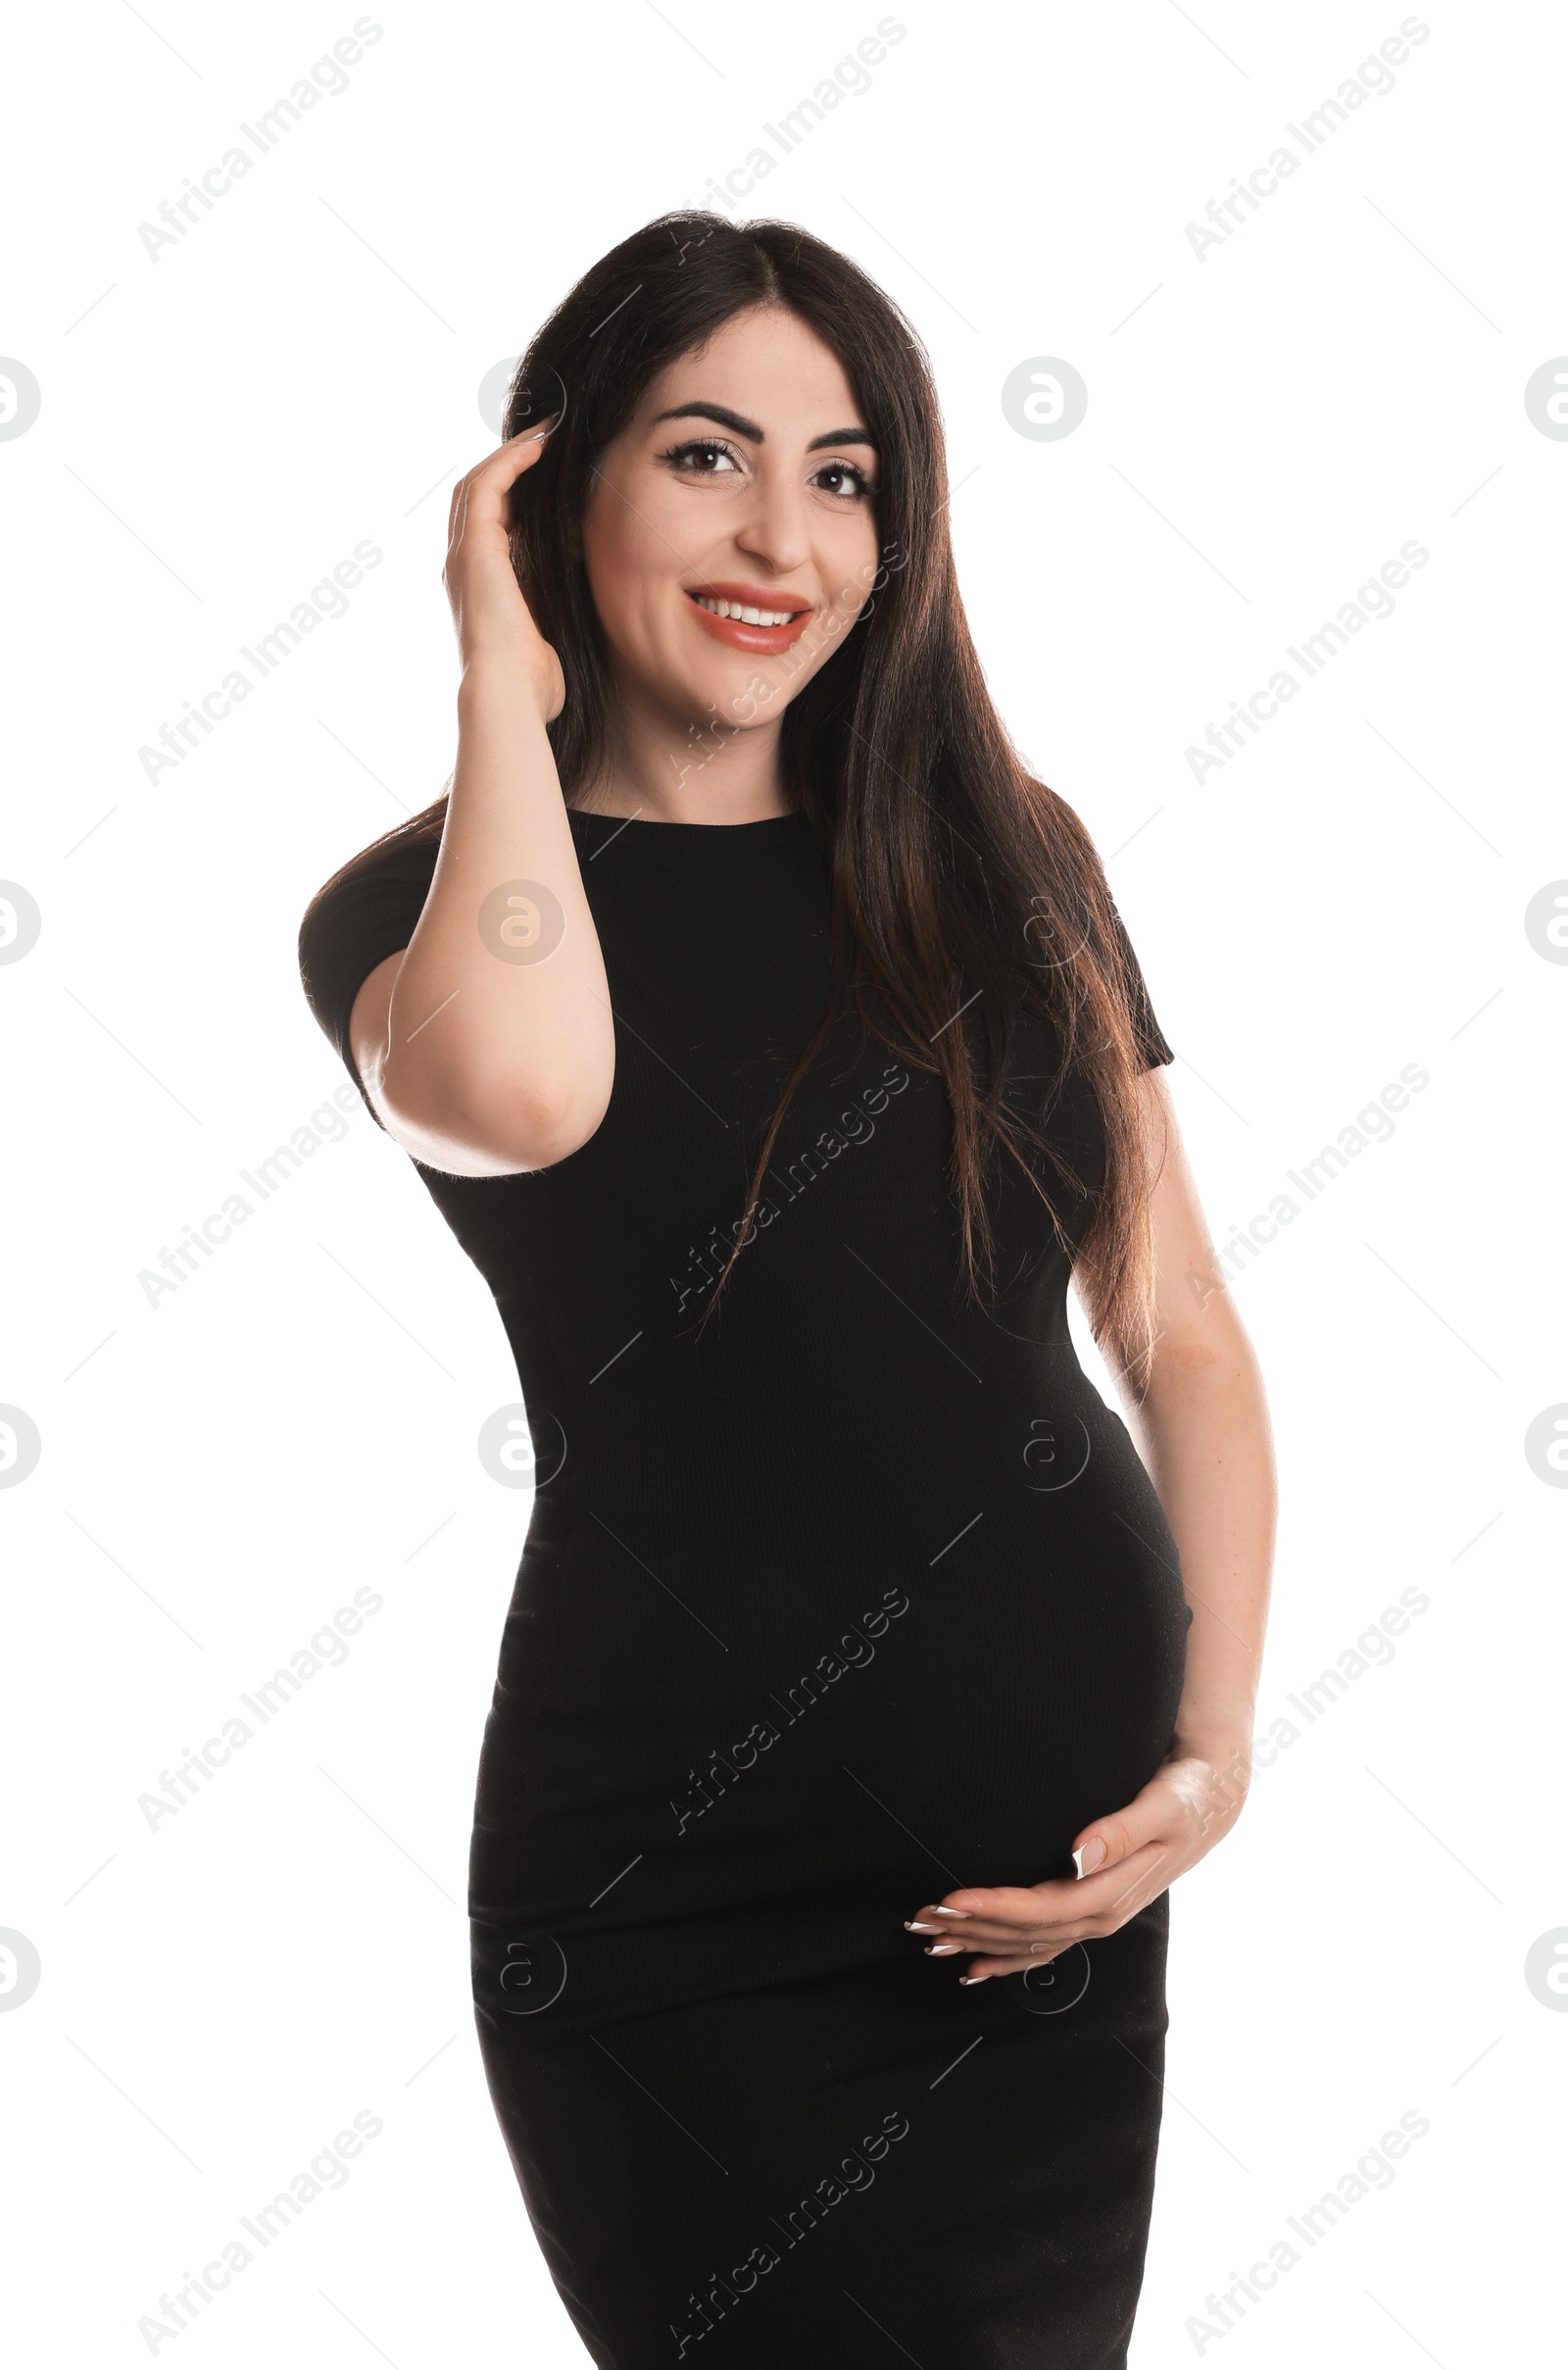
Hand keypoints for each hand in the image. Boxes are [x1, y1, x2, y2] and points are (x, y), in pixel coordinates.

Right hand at [444, 424, 565, 719]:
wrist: (510, 693)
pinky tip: (538, 446)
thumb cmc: (534, 681)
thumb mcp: (550, 630)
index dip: (515, 494)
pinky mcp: (473, 547)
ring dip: (511, 454)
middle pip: (477, 497)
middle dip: (508, 464)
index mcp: (479, 587)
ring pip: (477, 484)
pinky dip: (511, 461)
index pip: (491, 525)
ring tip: (544, 433)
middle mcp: (462, 567)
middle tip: (545, 440)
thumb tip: (587, 574)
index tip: (548, 473)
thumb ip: (556, 599)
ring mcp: (463, 555)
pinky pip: (487, 486)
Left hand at [903, 1741, 1250, 1982]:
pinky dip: (1006, 1956)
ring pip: (1027, 1943)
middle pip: (1025, 1933)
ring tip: (931, 1938)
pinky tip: (975, 1965)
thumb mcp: (1163, 1806)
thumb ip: (1121, 1830)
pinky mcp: (1091, 1909)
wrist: (1212, 1802)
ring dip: (978, 1942)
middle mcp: (1101, 1915)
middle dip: (971, 1928)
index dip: (994, 1908)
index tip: (951, 1898)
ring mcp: (1096, 1918)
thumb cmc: (1188, 1797)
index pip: (1042, 1911)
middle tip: (920, 1919)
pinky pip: (1042, 1945)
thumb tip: (1082, 1853)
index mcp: (1113, 1895)